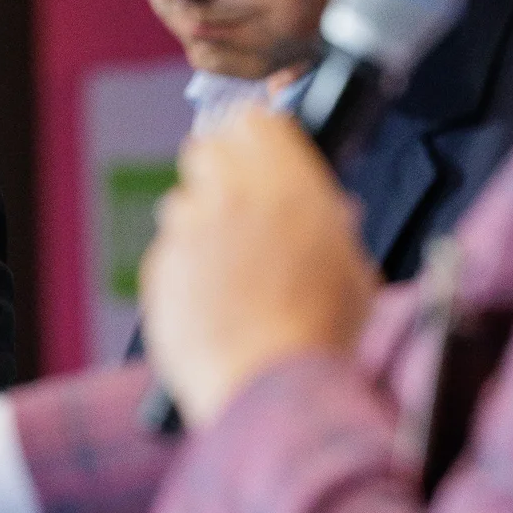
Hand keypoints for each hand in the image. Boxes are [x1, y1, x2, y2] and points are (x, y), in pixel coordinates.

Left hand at [140, 105, 376, 428]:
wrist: (268, 391)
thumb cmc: (320, 337)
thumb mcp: (353, 271)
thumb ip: (332, 230)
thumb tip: (330, 217)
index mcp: (287, 185)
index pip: (254, 121)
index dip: (258, 137)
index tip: (261, 150)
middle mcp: (230, 197)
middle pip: (206, 148)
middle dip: (222, 169)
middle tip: (241, 201)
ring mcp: (187, 232)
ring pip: (181, 200)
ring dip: (201, 220)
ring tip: (229, 263)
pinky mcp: (159, 269)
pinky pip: (168, 252)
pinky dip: (185, 268)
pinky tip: (211, 300)